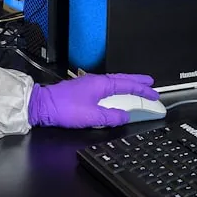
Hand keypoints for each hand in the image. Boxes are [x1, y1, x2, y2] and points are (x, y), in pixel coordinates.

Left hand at [28, 74, 157, 128]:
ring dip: (127, 84)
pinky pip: (106, 86)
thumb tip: (125, 116)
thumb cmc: (64, 109)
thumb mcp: (91, 116)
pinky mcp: (82, 89)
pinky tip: (115, 93)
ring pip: (114, 81)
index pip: (128, 85)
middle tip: (151, 83)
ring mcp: (88, 84)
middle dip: (137, 81)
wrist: (41, 106)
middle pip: (122, 79)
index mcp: (101, 84)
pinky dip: (116, 88)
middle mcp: (96, 81)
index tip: (154, 93)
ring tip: (137, 87)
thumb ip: (111, 117)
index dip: (142, 90)